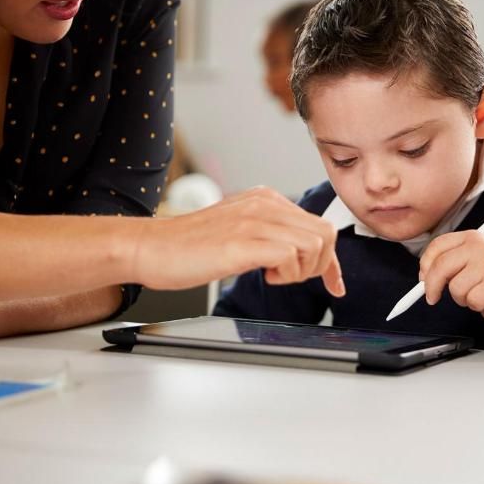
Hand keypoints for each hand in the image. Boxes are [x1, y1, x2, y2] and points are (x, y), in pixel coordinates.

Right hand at [132, 187, 344, 295]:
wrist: (149, 247)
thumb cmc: (188, 246)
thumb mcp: (238, 230)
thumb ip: (268, 234)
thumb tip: (298, 254)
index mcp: (266, 199)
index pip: (318, 226)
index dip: (332, 261)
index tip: (334, 285)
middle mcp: (265, 204)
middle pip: (326, 234)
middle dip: (319, 266)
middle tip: (289, 278)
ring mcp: (254, 220)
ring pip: (314, 244)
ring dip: (301, 271)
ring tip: (272, 275)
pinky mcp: (243, 241)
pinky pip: (291, 256)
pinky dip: (286, 274)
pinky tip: (263, 276)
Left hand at [419, 230, 483, 326]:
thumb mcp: (465, 262)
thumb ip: (444, 263)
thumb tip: (423, 276)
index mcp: (470, 237)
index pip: (437, 246)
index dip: (425, 264)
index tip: (423, 278)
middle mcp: (480, 247)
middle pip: (441, 266)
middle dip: (432, 286)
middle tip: (432, 297)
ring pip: (455, 287)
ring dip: (459, 297)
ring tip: (472, 292)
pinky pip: (471, 300)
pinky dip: (473, 305)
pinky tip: (483, 299)